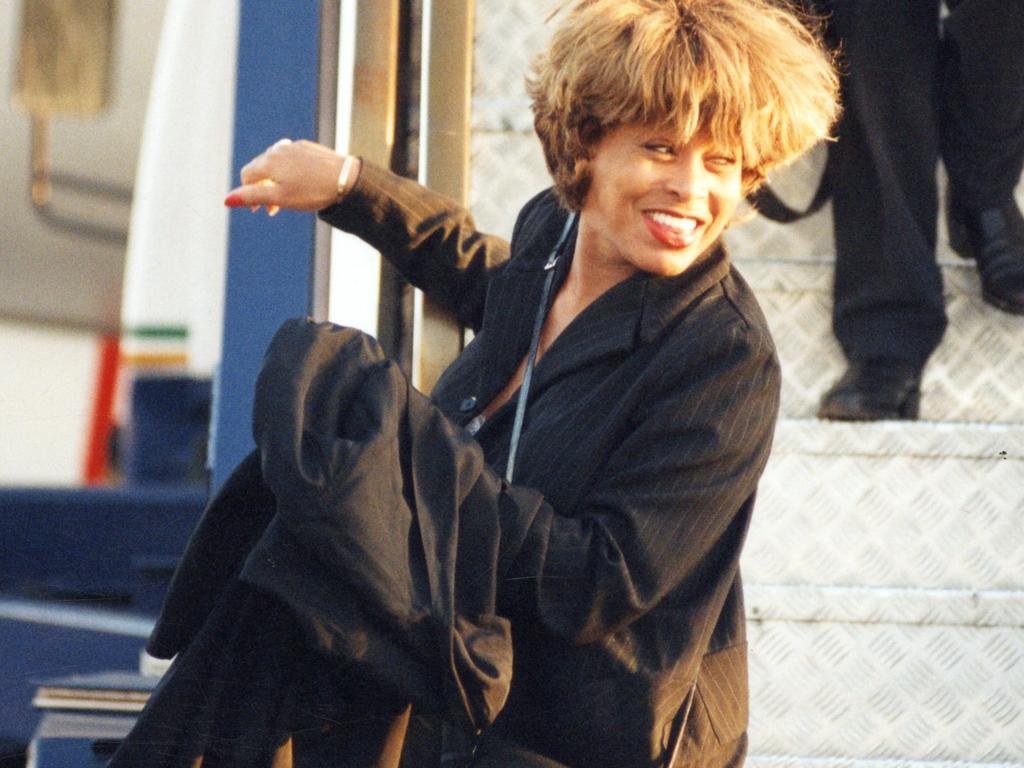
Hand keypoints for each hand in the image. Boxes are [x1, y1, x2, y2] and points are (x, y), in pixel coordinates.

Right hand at [224, 139, 359, 213]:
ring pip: (277, 163)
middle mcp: (278, 149)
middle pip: (261, 169)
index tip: (259, 210)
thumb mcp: (279, 198)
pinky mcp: (309, 147)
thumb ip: (252, 197)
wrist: (346, 179)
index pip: (247, 175)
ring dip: (276, 180)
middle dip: (263, 188)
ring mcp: (294, 146)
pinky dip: (290, 172)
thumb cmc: (312, 191)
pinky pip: (292, 159)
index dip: (248, 193)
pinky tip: (301, 183)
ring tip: (288, 196)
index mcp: (268, 161)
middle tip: (273, 209)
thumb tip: (226, 200)